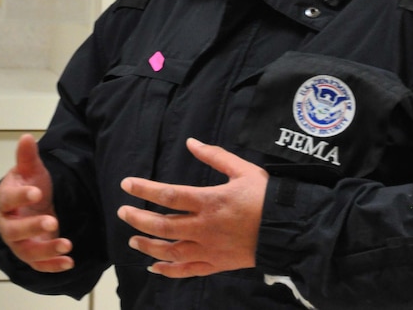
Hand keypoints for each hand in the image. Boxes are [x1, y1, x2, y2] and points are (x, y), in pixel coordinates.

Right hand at [0, 134, 73, 271]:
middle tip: (52, 221)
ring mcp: (18, 242)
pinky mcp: (31, 254)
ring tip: (67, 245)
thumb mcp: (30, 170)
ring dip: (46, 250)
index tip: (36, 192)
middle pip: (14, 231)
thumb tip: (27, 137)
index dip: (20, 196)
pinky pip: (39, 265)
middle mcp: (7, 225)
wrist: (29, 205)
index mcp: (4, 201)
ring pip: (27, 251)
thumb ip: (27, 157)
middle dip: (32, 227)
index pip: (8, 200)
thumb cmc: (28, 186)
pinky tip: (70, 262)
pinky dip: (53, 266)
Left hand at [117, 138, 267, 277]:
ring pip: (170, 251)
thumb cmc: (266, 196)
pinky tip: (154, 267)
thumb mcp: (242, 169)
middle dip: (138, 219)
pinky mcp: (217, 264)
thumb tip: (191, 142)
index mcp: (209, 201)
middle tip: (123, 213)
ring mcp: (209, 249)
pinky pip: (187, 271)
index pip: (168, 195)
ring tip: (133, 240)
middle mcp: (204, 227)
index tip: (126, 185)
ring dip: (148, 246)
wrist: (289, 228)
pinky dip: (168, 271)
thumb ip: (214, 156)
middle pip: (162, 225)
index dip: (144, 189)